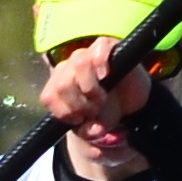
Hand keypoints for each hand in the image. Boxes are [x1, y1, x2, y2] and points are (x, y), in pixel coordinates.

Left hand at [37, 39, 151, 132]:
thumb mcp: (94, 132)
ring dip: (93, 89)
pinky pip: (99, 47)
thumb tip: (96, 130)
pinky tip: (107, 75)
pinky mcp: (106, 46)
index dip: (66, 113)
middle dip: (81, 105)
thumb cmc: (107, 115)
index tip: (80, 120)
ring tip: (103, 98)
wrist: (132, 107)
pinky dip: (102, 63)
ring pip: (78, 64)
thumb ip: (90, 134)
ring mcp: (86, 55)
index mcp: (57, 87)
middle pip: (62, 84)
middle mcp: (67, 69)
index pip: (49, 97)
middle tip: (95, 111)